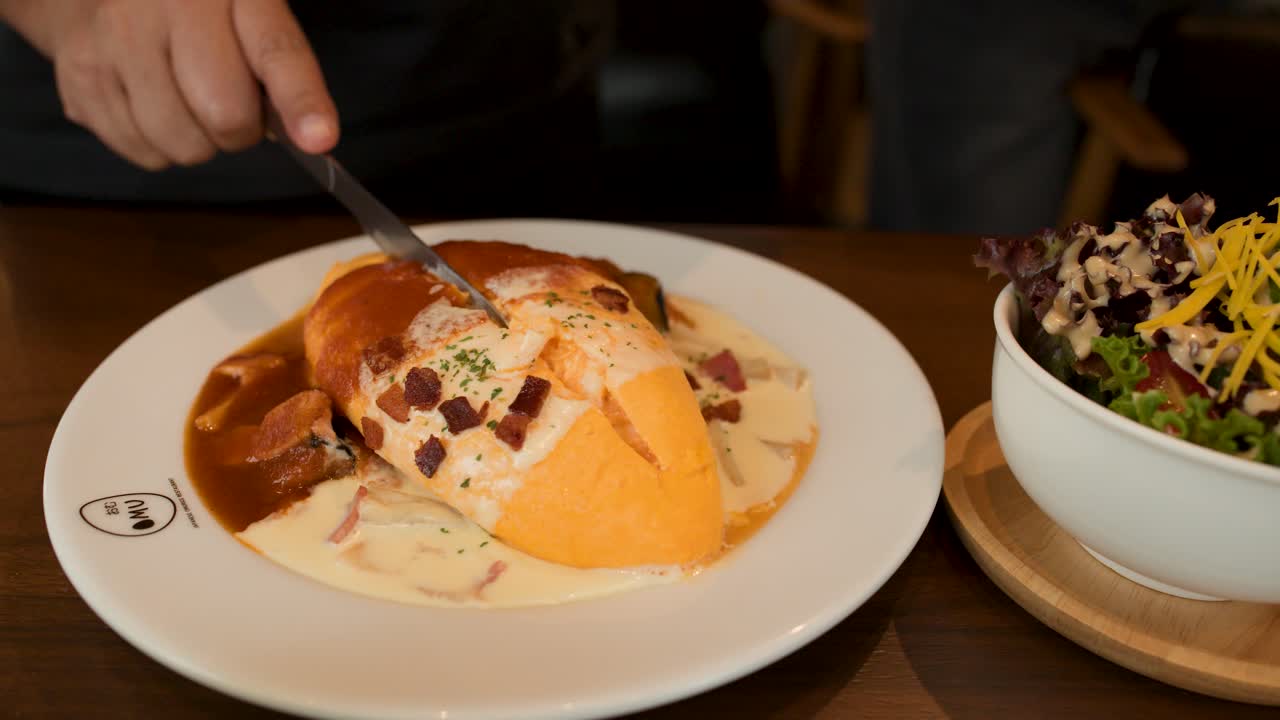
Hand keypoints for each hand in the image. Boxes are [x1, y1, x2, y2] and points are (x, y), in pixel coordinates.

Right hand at [1, 0, 337, 169]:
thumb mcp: (247, 13)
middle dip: (239, 128)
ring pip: (183, 144)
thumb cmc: (193, 11)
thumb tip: (310, 138)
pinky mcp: (81, 80)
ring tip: (182, 97)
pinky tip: (149, 102)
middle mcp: (165, 8)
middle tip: (227, 100)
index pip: (273, 51)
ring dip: (197, 140)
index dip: (300, 100)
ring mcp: (115, 43)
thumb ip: (280, 67)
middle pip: (226, 115)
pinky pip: (144, 152)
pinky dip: (157, 145)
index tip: (319, 139)